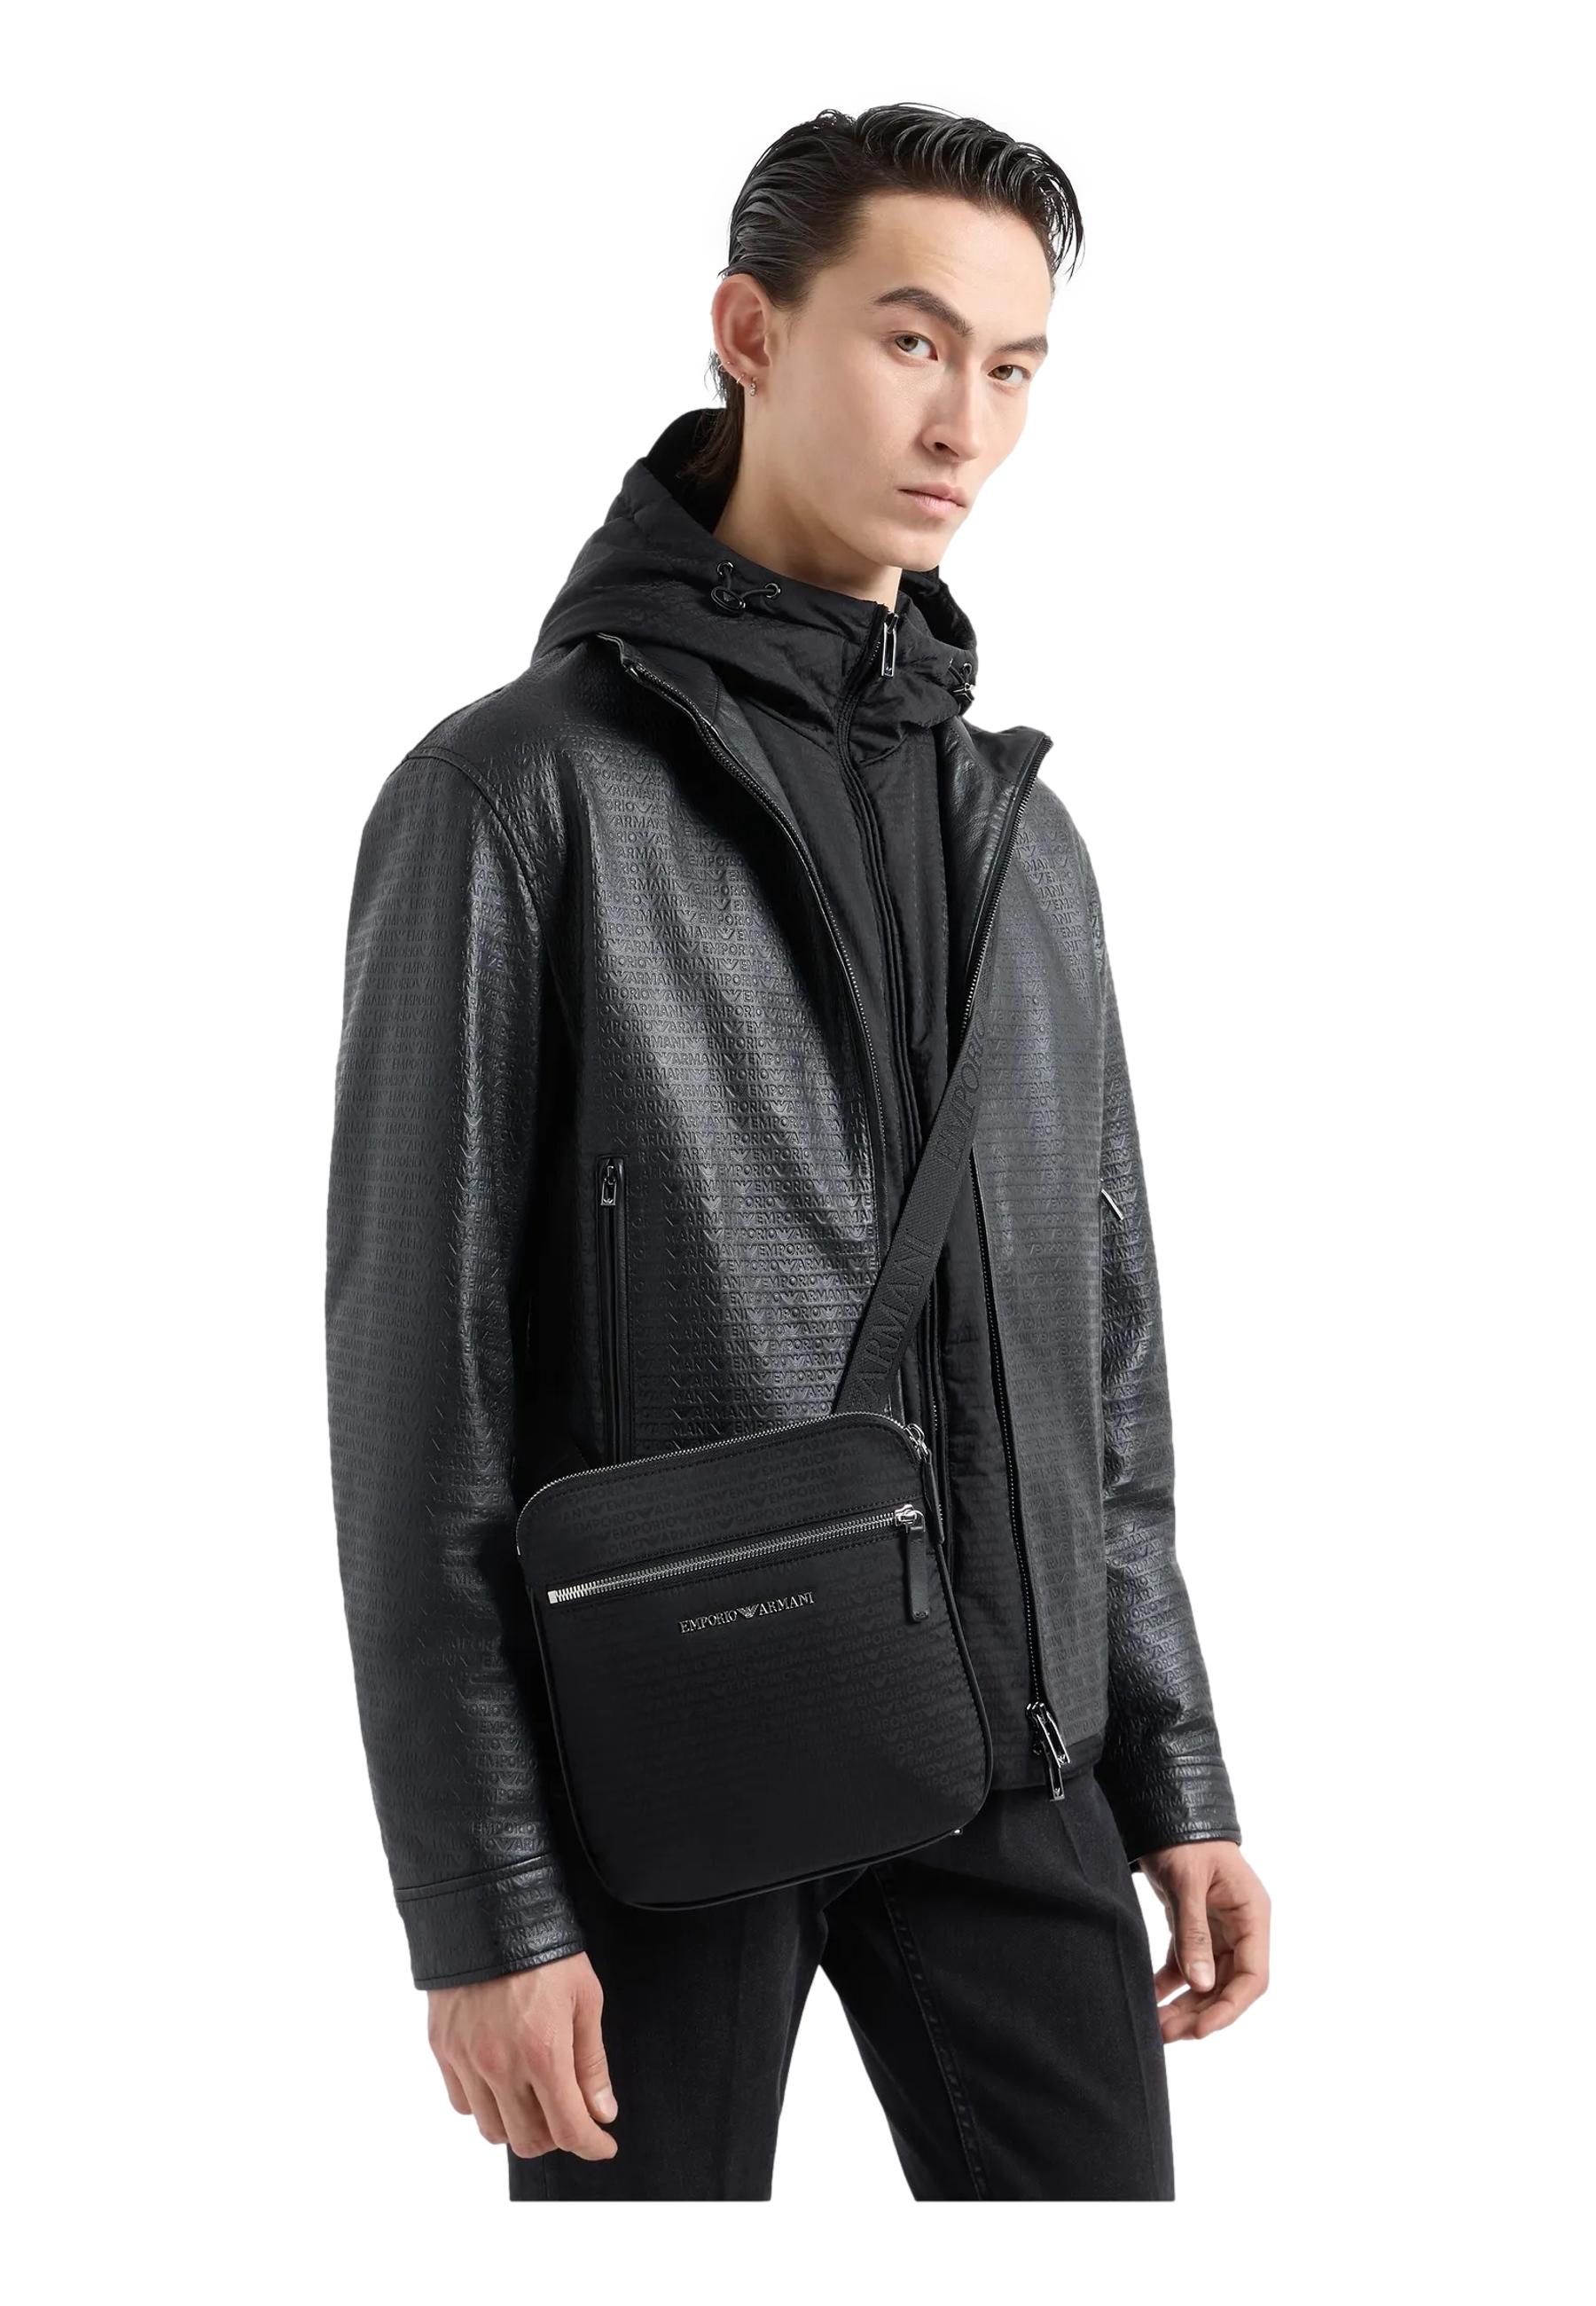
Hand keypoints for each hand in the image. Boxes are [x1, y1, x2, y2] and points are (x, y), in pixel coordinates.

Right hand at [427, 1950, 618, 2159]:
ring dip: (518, 2126)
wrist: (488, 1908)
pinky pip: (462, 2102)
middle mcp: (500, 2065)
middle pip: (528, 2140)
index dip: (591, 2145)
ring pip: (491, 2129)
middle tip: (570, 2115)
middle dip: (556, 2137)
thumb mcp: (585, 1998)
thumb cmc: (545, 1949)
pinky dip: (485, 2105)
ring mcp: (466, 2059)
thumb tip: (602, 2113)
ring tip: (536, 2099)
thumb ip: (592, 2062)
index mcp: (543, 2053)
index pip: (568, 2129)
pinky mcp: (442, 2048)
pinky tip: (502, 2081)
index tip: (603, 2145)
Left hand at [1137, 1839, 1269, 2042]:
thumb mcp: (1187, 1882)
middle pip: (1228, 1985)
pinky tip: (1150, 2000)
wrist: (1164, 1810)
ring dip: (1185, 2005)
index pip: (1252, 1976)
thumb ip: (1194, 1933)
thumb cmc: (1184, 1838)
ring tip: (1157, 2026)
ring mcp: (1217, 1930)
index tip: (1201, 2029)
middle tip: (1167, 2033)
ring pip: (1206, 1981)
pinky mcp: (1192, 1927)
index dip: (1230, 2008)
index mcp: (1252, 1915)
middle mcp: (1240, 1928)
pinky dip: (1169, 1985)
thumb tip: (1200, 1985)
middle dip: (1201, 2013)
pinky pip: (1185, 1966)